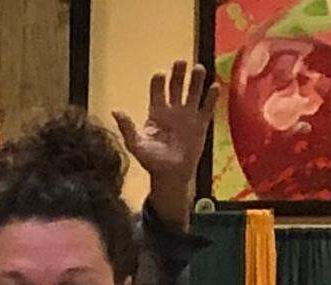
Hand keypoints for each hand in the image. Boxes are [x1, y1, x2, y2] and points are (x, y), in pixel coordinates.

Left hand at [113, 61, 218, 230]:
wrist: (170, 176)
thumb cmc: (152, 161)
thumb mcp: (136, 146)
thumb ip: (127, 128)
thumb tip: (115, 111)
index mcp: (156, 112)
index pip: (158, 90)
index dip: (159, 81)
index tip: (160, 76)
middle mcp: (173, 109)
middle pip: (176, 85)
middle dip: (178, 73)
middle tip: (180, 63)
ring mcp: (188, 115)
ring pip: (193, 91)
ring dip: (196, 80)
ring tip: (198, 69)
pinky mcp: (200, 124)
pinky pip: (207, 107)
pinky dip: (211, 97)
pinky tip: (214, 87)